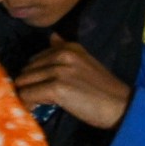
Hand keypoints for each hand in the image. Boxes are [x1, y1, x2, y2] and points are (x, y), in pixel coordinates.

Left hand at [15, 35, 132, 128]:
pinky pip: (27, 95)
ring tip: (38, 104)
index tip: (41, 87)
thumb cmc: (102, 88)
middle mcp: (62, 55)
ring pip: (24, 83)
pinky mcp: (56, 88)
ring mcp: (59, 71)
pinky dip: (28, 104)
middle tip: (38, 98)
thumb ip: (64, 49)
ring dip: (27, 95)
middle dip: (29, 85)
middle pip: (27, 71)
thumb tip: (51, 36)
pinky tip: (37, 109)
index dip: (34, 76)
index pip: (35, 60)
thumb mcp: (84, 62)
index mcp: (69, 47)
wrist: (120, 106)